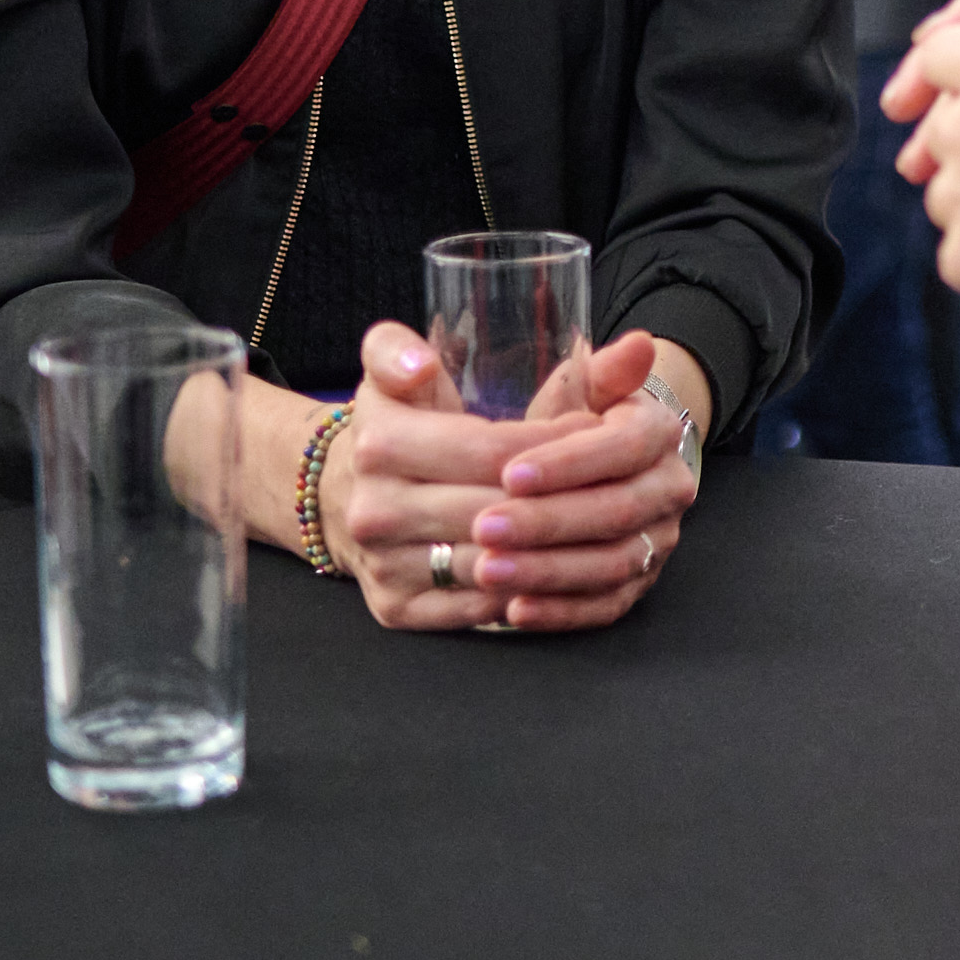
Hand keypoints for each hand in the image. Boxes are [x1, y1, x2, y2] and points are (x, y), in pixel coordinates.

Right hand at [329, 323, 698, 632]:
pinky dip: (523, 595)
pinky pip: (474, 610)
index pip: (492, 450)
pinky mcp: (393, 609)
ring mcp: (382, 566)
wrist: (341, 494)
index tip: (602, 427)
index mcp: (380, 443)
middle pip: (498, 510)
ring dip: (554, 551)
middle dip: (566, 495)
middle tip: (618, 479)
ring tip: (603, 525)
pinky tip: (561, 570)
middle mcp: (373, 510)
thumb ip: (401, 349)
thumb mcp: (393, 370)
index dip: (555, 442)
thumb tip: (422, 360)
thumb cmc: (395, 423)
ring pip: (492, 565)